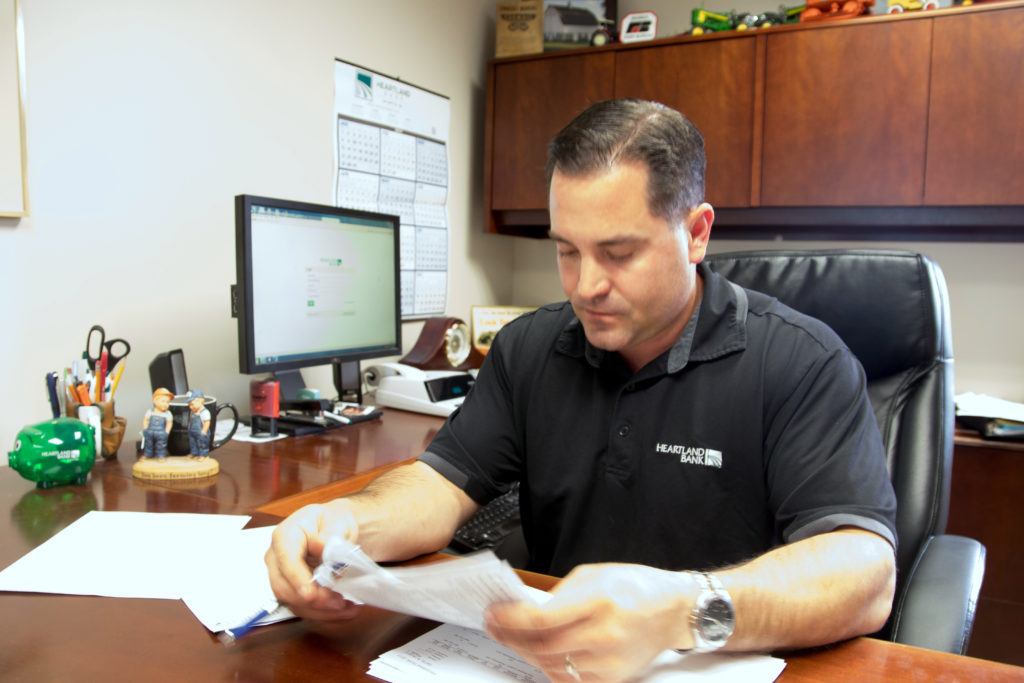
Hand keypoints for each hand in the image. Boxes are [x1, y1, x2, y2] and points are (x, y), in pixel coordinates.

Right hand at [264, 500, 362, 620]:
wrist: (334, 529)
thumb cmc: (332, 522)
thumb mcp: (337, 520)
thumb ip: (330, 534)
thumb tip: (322, 546)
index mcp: (285, 536)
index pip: (286, 560)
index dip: (297, 579)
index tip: (311, 593)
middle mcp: (277, 558)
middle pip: (284, 587)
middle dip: (311, 600)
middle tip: (338, 602)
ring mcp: (283, 577)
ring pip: (293, 602)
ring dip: (320, 610)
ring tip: (346, 607)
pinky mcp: (292, 590)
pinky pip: (303, 607)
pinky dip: (323, 612)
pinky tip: (344, 609)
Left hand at [484, 563, 696, 681]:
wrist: (673, 612)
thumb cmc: (637, 587)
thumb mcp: (596, 573)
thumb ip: (561, 593)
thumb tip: (529, 608)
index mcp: (600, 600)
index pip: (542, 619)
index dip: (511, 620)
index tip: (494, 615)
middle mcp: (605, 634)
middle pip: (542, 646)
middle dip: (511, 638)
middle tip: (495, 628)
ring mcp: (609, 660)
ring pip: (551, 666)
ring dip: (526, 654)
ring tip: (513, 640)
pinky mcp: (613, 677)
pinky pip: (570, 680)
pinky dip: (548, 668)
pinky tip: (538, 654)